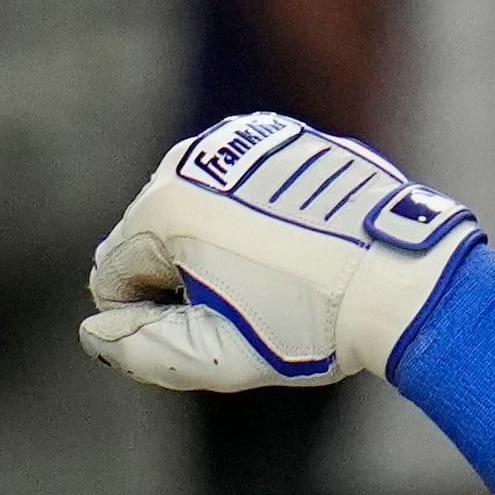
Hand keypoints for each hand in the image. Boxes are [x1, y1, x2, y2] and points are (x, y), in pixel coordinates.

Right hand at [81, 111, 482, 393]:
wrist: (399, 277)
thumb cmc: (310, 323)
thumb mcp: (218, 356)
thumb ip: (143, 347)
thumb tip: (95, 330)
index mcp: (166, 208)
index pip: (113, 271)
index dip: (143, 317)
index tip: (200, 334)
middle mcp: (194, 159)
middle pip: (151, 232)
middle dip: (177, 276)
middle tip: (243, 312)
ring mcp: (241, 141)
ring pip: (198, 204)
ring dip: (215, 244)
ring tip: (273, 281)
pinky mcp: (283, 138)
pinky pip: (243, 183)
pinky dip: (254, 215)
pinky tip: (295, 249)